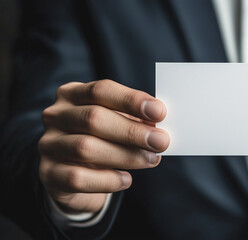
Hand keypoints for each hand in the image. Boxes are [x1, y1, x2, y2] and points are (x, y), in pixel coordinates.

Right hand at [38, 80, 168, 212]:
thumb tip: (158, 126)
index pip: (101, 90)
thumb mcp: (117, 123)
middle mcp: (56, 115)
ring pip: (86, 148)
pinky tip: (126, 179)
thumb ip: (134, 121)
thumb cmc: (102, 140)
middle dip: (132, 131)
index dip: (131, 100)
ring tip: (151, 160)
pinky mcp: (49, 173)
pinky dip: (107, 179)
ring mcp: (49, 144)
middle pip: (94, 118)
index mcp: (73, 94)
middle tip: (161, 141)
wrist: (74, 175)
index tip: (159, 112)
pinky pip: (78, 177)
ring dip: (125, 155)